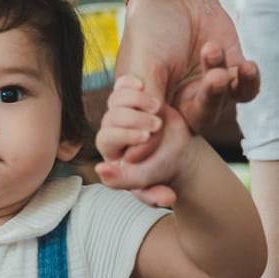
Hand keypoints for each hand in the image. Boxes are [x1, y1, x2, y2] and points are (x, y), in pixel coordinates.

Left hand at [96, 76, 193, 206]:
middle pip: (111, 117)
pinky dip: (128, 84)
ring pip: (116, 100)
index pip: (105, 138)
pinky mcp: (130, 99)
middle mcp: (110, 130)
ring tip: (158, 107)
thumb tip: (104, 173)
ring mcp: (120, 113)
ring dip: (136, 101)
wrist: (179, 153)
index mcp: (109, 151)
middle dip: (134, 119)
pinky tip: (140, 84)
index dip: (124, 135)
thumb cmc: (162, 171)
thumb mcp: (149, 183)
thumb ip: (137, 189)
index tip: (147, 136)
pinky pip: (122, 86)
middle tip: (157, 125)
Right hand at [116, 0, 258, 160]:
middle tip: (212, 78)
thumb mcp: (143, 67)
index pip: (162, 132)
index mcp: (155, 102)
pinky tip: (245, 64)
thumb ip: (148, 104)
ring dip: (224, 83)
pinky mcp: (230, 69)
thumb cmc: (149, 30)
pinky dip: (248, 80)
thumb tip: (139, 149)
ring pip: (223, 102)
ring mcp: (207, 85)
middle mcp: (182, 97)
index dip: (165, 136)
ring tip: (213, 51)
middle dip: (209, 100)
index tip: (164, 124)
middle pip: (200, 118)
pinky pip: (245, 87)